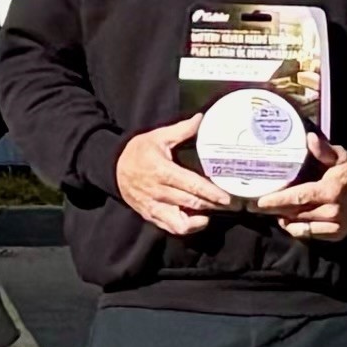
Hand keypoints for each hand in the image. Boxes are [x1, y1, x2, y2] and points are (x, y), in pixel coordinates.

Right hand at [115, 128, 238, 229]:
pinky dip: (187, 228)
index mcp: (162, 171)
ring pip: (181, 221)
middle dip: (214, 206)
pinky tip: (200, 220)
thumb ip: (181, 130)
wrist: (113, 168)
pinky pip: (171, 227)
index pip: (191, 186)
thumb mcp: (158, 137)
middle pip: (191, 203)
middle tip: (234, 206)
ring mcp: (154, 206)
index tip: (227, 197)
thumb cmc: (138, 151)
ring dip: (201, 219)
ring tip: (217, 213)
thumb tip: (200, 118)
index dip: (210, 193)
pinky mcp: (151, 216)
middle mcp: (158, 192)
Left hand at [258, 147, 346, 242]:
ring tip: (274, 212)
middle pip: (296, 214)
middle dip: (276, 211)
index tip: (260, 202)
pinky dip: (298, 229)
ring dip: (286, 220)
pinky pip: (311, 235)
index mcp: (330, 191)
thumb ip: (324, 150)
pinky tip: (290, 220)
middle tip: (259, 206)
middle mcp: (332, 211)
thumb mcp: (342, 156)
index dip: (278, 201)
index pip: (298, 198)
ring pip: (301, 227)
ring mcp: (334, 226)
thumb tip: (309, 139)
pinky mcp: (336, 234)